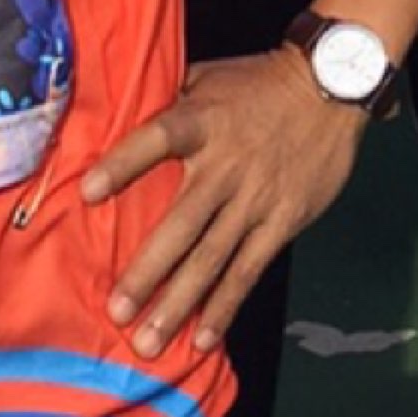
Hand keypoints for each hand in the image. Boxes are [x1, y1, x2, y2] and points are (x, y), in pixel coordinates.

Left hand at [82, 48, 364, 361]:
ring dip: (180, 302)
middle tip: (117, 311)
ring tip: (149, 340)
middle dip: (148, 271)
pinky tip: (204, 338)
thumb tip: (119, 113)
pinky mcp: (283, 221)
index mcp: (202, 121)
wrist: (329, 87)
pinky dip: (225, 305)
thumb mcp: (209, 76)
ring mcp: (256, 198)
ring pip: (212, 258)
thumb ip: (170, 100)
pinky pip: (249, 270)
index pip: (156, 140)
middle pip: (181, 223)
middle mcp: (226, 164)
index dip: (122, 165)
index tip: (88, 193)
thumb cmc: (257, 82)